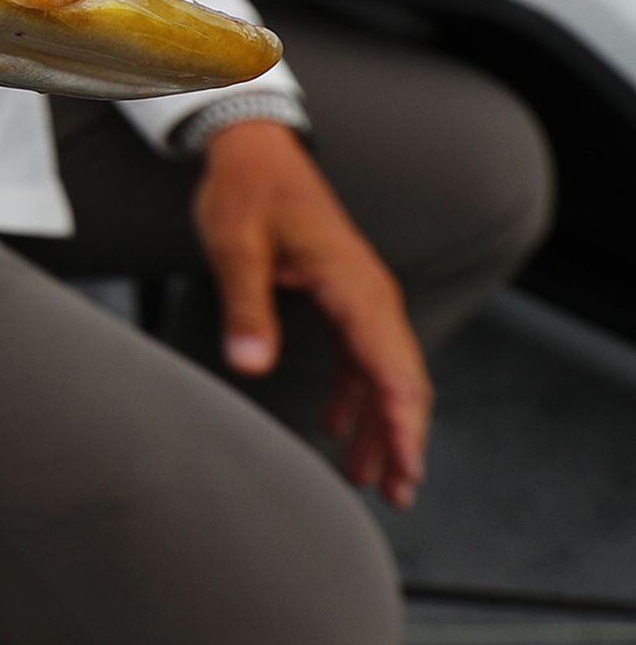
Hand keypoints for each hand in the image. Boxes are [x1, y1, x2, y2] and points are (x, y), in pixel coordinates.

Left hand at [194, 120, 431, 507]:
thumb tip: (249, 367)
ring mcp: (359, 296)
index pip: (392, 367)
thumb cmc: (244, 190)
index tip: (408, 471)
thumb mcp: (235, 245)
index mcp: (353, 285)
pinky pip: (360, 356)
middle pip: (400, 378)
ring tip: (372, 480)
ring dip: (381, 424)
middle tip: (397, 496)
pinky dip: (357, 395)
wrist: (252, 148)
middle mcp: (369, 293)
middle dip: (402, 438)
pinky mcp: (341, 295)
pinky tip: (340, 429)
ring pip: (384, 372)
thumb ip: (246, 306)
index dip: (403, 424)